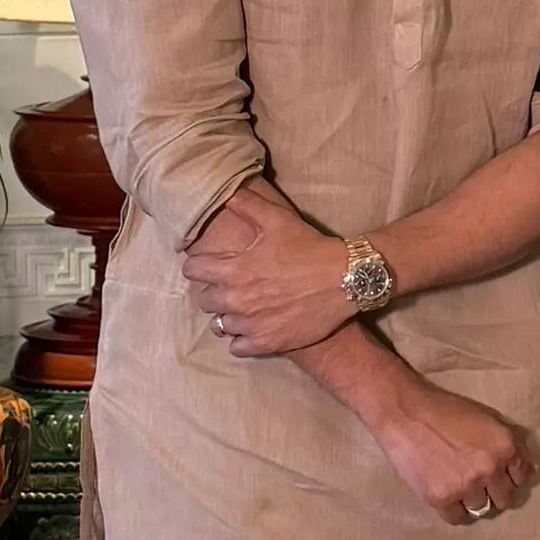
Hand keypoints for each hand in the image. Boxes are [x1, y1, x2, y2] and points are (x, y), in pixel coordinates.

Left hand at [183, 182, 360, 356]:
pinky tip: (253, 328)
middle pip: (205, 301)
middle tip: (231, 287)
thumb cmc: (310, 247)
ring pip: (220, 325)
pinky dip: (242, 339)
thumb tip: (226, 193)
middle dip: (215, 292)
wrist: (346, 279)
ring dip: (228, 316)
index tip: (206, 266)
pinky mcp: (267, 342)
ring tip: (244, 309)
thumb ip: (247, 205)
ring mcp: (251, 324)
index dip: (198, 266)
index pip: (193, 271)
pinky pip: (237, 347)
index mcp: (232, 269)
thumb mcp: (278, 220)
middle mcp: (236, 299)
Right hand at [366, 373, 539, 525]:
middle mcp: (491, 468)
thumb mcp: (486, 419)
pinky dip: (455, 512)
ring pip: (482, 509)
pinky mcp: (442, 497)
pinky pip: (458, 518)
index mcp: (505, 446)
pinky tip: (449, 500)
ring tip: (459, 488)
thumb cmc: (445, 410)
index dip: (510, 477)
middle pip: (505, 498)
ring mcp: (466, 485)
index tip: (499, 477)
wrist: (405, 412)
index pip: (522, 477)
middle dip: (495, 492)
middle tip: (479, 485)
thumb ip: (509, 444)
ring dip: (473, 501)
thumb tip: (527, 471)